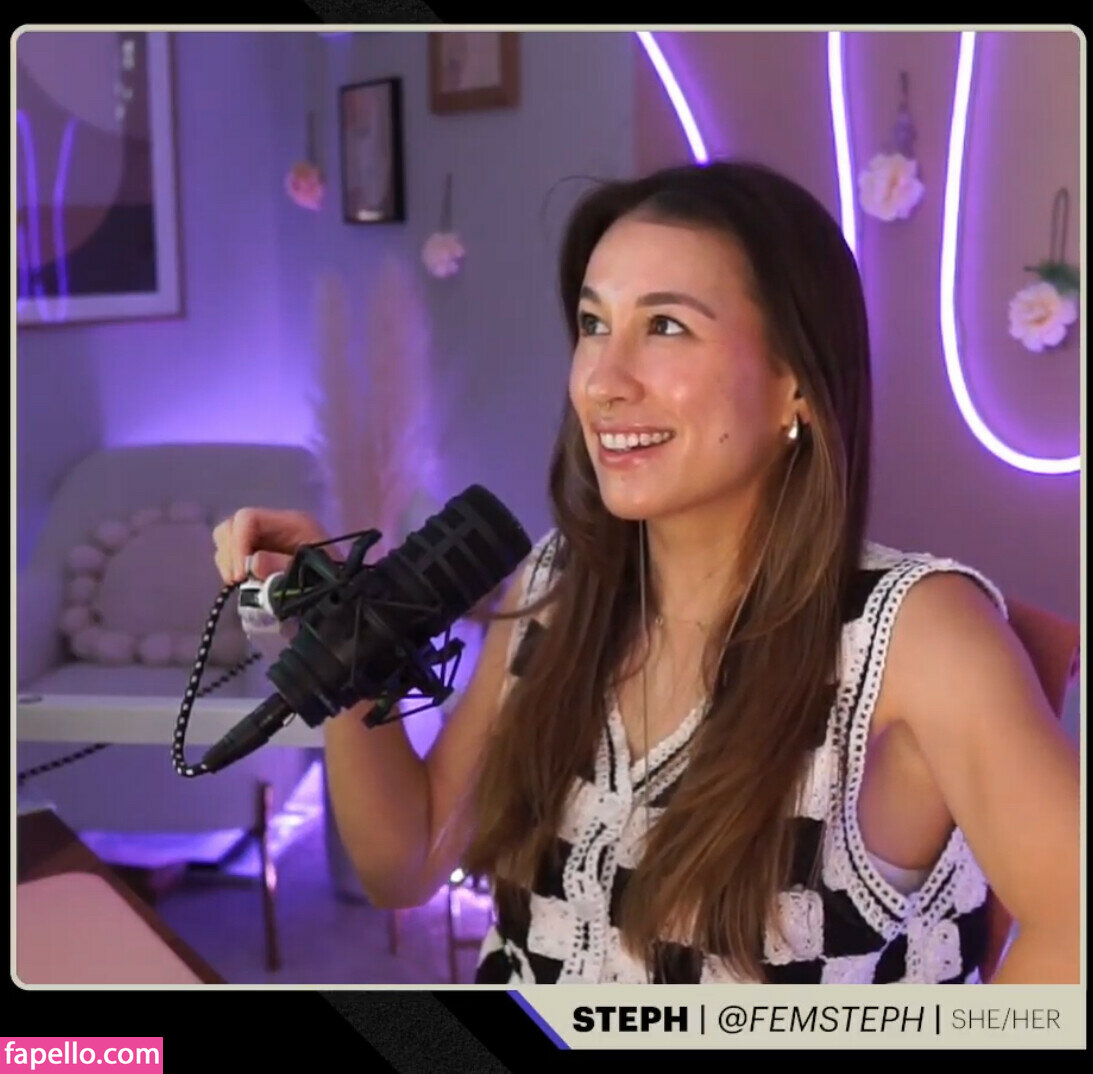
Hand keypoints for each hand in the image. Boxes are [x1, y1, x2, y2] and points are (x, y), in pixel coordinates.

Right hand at [212, 507, 328, 584]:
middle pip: (232, 525)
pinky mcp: (258, 556)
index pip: (248, 518)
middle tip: (237, 580)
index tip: (240, 575)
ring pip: (227, 539)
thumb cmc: (333, 579)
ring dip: (227, 562)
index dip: (237, 544)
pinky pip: (233, 556)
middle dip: (229, 553)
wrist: (344, 594)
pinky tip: (241, 584)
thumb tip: (253, 563)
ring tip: (239, 583)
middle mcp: (274, 526)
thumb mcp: (313, 572)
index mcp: (291, 522)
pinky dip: (231, 569)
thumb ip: (282, 567)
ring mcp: (265, 540)